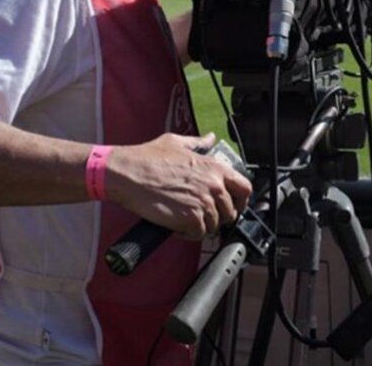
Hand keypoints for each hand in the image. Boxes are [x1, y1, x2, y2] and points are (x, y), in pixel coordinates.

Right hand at [105, 133, 252, 239]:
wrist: (127, 173)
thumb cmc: (146, 158)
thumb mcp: (176, 142)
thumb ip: (198, 143)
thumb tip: (210, 138)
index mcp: (214, 167)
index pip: (245, 188)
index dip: (240, 199)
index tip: (232, 204)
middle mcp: (213, 185)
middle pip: (231, 211)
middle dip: (219, 216)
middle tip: (203, 215)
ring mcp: (203, 203)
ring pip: (215, 225)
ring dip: (202, 225)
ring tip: (186, 219)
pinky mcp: (190, 219)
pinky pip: (199, 233)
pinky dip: (189, 233)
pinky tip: (178, 225)